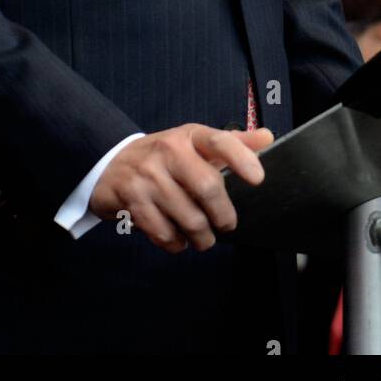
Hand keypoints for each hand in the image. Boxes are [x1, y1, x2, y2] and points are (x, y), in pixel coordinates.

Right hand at [88, 122, 274, 252]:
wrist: (112, 164)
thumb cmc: (165, 157)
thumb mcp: (195, 144)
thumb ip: (233, 143)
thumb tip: (268, 138)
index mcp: (189, 135)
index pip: (219, 141)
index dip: (241, 159)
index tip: (258, 179)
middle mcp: (168, 150)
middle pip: (208, 188)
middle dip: (223, 217)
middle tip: (226, 225)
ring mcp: (148, 175)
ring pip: (189, 218)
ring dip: (202, 238)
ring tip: (203, 238)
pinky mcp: (133, 199)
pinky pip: (164, 233)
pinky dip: (176, 244)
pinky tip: (178, 238)